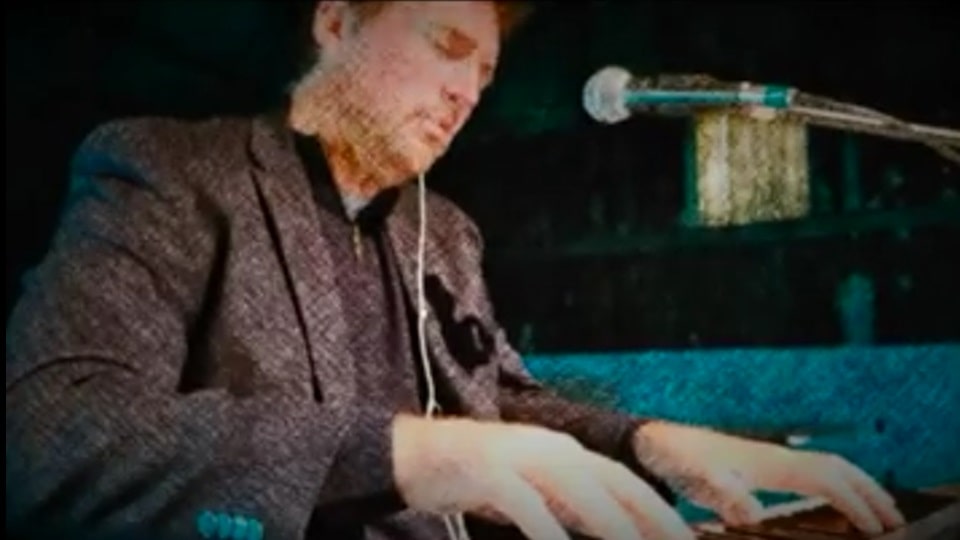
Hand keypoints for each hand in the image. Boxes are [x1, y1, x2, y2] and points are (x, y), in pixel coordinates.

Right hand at [391, 414, 697, 539]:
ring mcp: (517, 455)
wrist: (409, 454)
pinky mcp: (485, 470)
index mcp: (562, 452)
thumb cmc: (472, 479)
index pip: (624, 482)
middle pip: (612, 482)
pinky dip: (544, 526)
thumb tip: (607, 531)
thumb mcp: (528, 494)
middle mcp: (547, 448)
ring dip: (610, 522)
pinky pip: (523, 502)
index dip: (659, 511)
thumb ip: (563, 509)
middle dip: (651, 517)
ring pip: (576, 488)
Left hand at [631, 422, 905, 534]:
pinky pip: (807, 470)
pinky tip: (827, 499)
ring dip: (855, 485)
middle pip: (837, 467)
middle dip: (869, 491)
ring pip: (824, 465)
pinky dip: (831, 483)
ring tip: (875, 509)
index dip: (856, 502)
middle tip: (896, 520)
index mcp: (770, 461)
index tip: (878, 528)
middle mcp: (775, 455)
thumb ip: (726, 495)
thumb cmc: (674, 458)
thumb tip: (753, 515)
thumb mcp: (697, 480)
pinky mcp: (755, 462)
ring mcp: (766, 456)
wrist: (650, 439)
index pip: (828, 478)